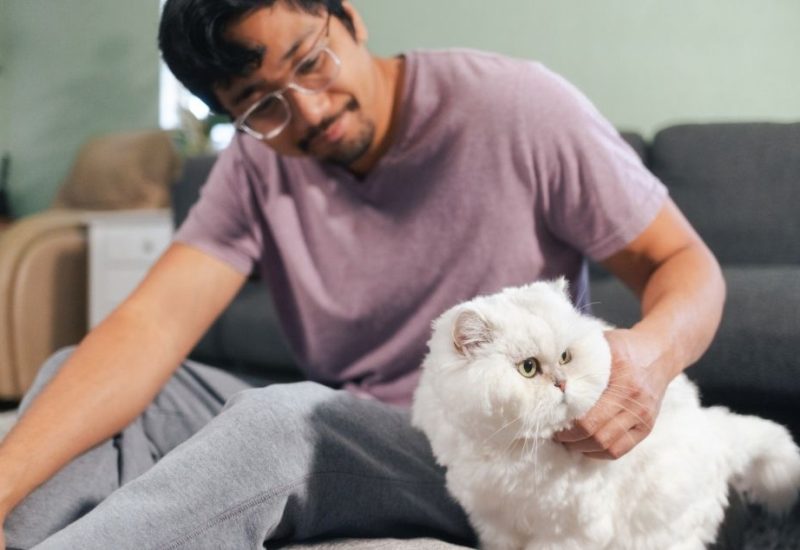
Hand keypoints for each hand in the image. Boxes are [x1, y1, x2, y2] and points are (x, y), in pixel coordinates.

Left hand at [554, 329, 671, 458]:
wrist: (660, 353)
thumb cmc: (624, 346)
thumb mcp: (602, 344)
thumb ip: (579, 360)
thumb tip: (551, 380)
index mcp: (621, 377)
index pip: (587, 413)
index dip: (564, 421)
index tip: (549, 418)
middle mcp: (634, 400)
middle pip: (595, 433)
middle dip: (569, 438)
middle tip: (554, 431)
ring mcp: (642, 416)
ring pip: (606, 445)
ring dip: (582, 447)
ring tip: (567, 439)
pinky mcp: (646, 427)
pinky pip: (619, 450)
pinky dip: (598, 452)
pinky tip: (585, 444)